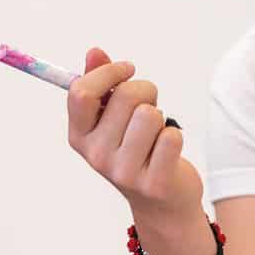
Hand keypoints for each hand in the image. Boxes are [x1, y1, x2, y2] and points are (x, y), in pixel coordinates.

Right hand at [68, 47, 203, 221]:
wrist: (162, 203)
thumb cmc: (136, 150)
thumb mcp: (112, 118)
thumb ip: (102, 84)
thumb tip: (95, 51)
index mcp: (80, 136)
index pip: (82, 92)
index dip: (108, 72)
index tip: (127, 69)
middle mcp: (96, 155)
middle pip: (125, 96)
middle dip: (145, 90)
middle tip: (149, 106)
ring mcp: (123, 172)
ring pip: (150, 114)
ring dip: (160, 116)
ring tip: (156, 132)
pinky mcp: (154, 183)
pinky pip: (171, 137)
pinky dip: (174, 137)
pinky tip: (167, 151)